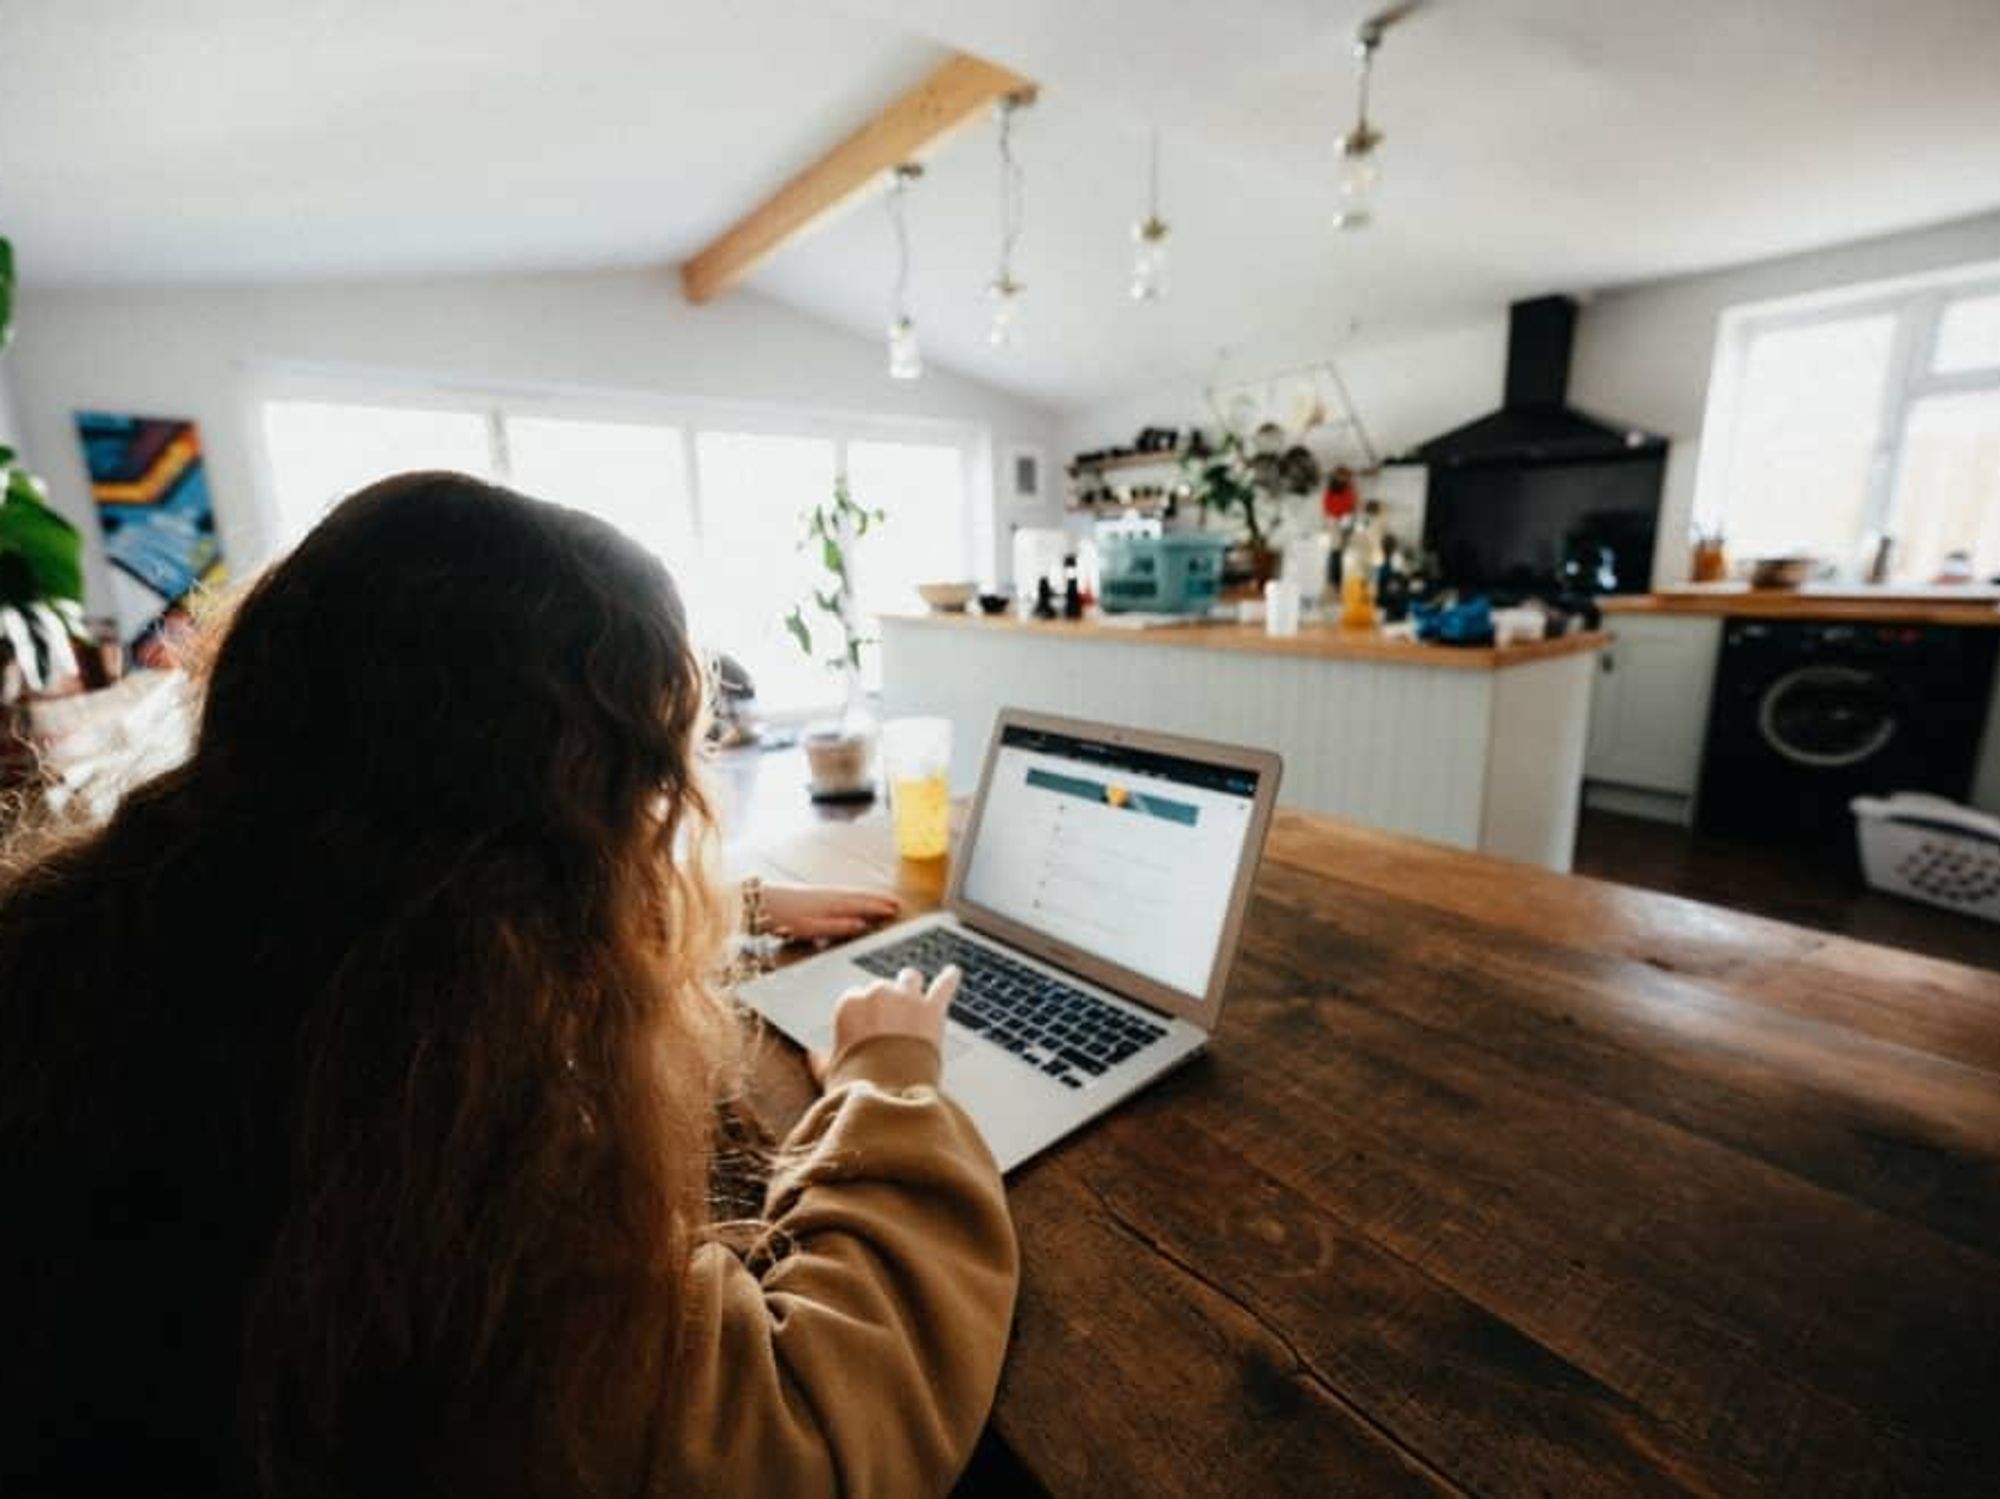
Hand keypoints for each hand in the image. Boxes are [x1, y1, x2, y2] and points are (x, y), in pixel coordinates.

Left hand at [760, 882, 899, 943]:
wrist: (761, 903)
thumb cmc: (786, 917)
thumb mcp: (813, 928)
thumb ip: (839, 927)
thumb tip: (862, 924)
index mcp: (835, 903)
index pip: (864, 904)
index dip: (880, 907)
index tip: (896, 909)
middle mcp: (832, 895)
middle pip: (861, 897)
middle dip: (879, 900)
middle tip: (896, 903)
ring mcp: (824, 893)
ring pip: (853, 894)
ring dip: (868, 897)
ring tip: (881, 901)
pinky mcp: (816, 894)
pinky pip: (844, 894)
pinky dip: (855, 896)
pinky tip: (853, 900)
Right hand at [808, 965, 960, 1086]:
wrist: (890, 1095)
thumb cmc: (858, 1085)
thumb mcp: (831, 1073)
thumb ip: (821, 1060)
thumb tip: (812, 1056)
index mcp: (850, 1004)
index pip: (855, 997)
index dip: (862, 1013)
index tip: (865, 1027)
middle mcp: (878, 994)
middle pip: (882, 987)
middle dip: (885, 1001)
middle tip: (888, 1022)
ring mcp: (907, 999)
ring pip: (910, 979)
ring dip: (910, 986)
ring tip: (913, 992)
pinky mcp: (932, 1010)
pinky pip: (943, 987)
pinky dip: (949, 979)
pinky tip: (953, 973)